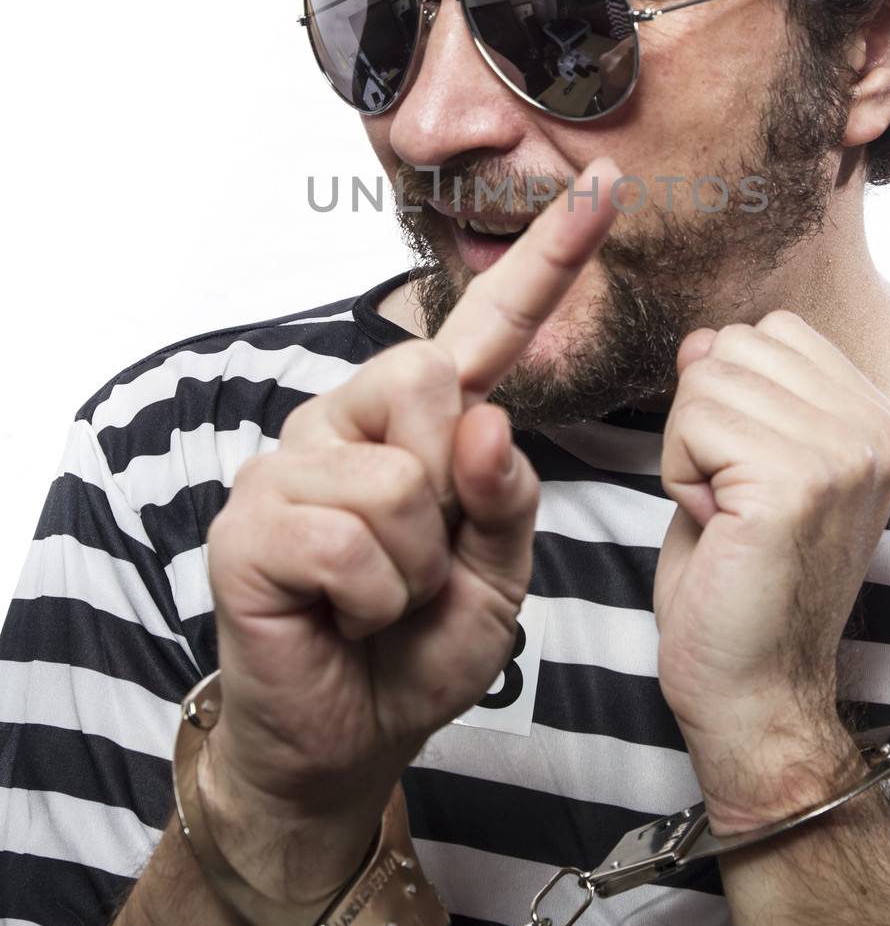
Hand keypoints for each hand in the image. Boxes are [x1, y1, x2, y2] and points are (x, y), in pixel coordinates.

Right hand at [201, 155, 619, 898]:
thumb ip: (508, 496)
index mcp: (422, 423)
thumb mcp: (500, 574)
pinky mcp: (249, 522)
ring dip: (415, 567)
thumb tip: (484, 419)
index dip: (550, 258)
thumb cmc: (421, 646)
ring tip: (382, 598)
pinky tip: (345, 616)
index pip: (489, 327)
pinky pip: (347, 540)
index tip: (604, 186)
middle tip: (423, 561)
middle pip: (429, 381)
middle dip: (453, 492)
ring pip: (398, 479)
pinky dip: (373, 599)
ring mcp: (291, 463)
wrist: (348, 739)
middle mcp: (349, 419)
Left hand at [652, 310, 889, 828]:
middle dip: (703, 418)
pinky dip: (678, 473)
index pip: (774, 331)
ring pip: (706, 379)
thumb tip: (703, 336)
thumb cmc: (741, 584)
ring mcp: (840, 454)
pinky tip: (715, 527)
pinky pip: (691, 422)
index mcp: (878, 420)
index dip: (732, 396)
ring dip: (688, 449)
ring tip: (724, 516)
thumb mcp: (748, 462)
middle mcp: (874, 430)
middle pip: (735, 345)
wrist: (754, 693)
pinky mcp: (793, 484)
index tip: (748, 477)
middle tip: (731, 499)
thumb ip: (740, 391)